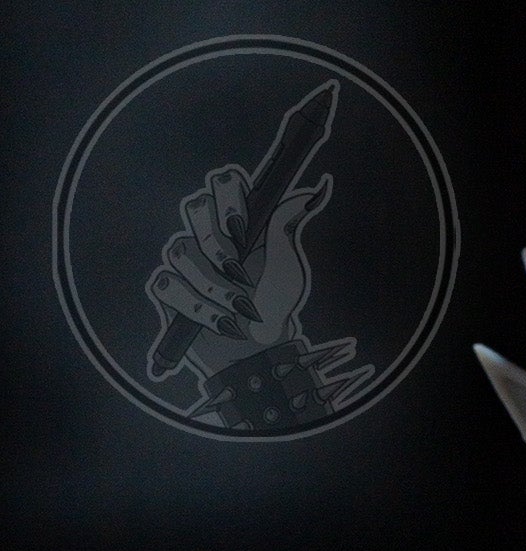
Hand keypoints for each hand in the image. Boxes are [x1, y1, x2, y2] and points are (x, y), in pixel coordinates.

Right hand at [146, 164, 332, 379]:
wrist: (262, 350)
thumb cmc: (275, 304)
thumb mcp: (287, 264)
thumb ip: (288, 224)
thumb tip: (315, 190)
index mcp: (238, 221)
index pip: (223, 184)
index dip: (228, 201)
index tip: (241, 230)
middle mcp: (209, 234)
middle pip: (195, 208)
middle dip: (218, 247)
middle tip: (240, 274)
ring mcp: (186, 260)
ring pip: (182, 252)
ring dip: (216, 289)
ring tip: (241, 311)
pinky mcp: (170, 289)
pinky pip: (169, 285)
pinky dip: (199, 309)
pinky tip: (223, 324)